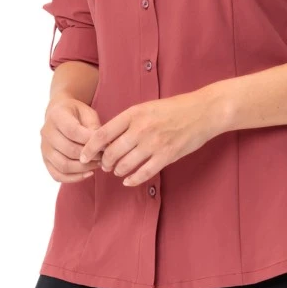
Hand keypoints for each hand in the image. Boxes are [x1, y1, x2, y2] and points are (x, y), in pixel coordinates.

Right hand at [42, 95, 101, 183]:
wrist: (60, 115)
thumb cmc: (77, 114)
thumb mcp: (88, 113)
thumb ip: (94, 128)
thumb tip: (103, 146)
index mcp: (56, 116)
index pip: (72, 131)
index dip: (90, 141)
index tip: (106, 145)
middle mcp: (46, 132)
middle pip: (69, 150)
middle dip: (90, 156)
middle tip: (104, 157)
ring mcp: (44, 148)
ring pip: (63, 165)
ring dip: (84, 168)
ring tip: (98, 164)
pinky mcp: (46, 160)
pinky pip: (57, 175)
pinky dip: (74, 178)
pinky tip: (88, 173)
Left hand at [79, 91, 221, 187]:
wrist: (203, 111)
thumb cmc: (174, 108)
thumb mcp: (146, 107)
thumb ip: (127, 121)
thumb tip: (107, 138)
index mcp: (133, 114)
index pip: (102, 134)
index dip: (89, 148)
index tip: (84, 156)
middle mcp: (141, 129)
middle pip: (111, 153)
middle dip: (104, 163)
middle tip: (104, 166)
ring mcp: (154, 144)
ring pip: (125, 165)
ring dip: (118, 171)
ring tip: (117, 171)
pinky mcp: (166, 156)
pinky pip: (143, 173)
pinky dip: (133, 179)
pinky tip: (128, 180)